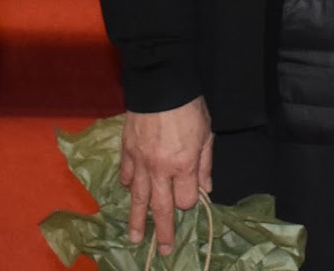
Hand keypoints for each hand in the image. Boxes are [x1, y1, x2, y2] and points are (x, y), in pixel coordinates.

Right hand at [121, 99, 212, 253]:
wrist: (160, 84)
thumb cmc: (189, 107)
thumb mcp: (207, 133)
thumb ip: (205, 164)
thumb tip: (206, 189)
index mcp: (184, 165)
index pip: (185, 199)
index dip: (189, 201)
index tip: (191, 197)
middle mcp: (161, 169)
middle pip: (161, 208)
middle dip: (163, 231)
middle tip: (163, 250)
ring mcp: (141, 162)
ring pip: (139, 198)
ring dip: (137, 220)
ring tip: (136, 238)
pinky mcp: (127, 151)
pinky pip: (127, 175)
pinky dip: (129, 185)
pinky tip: (130, 192)